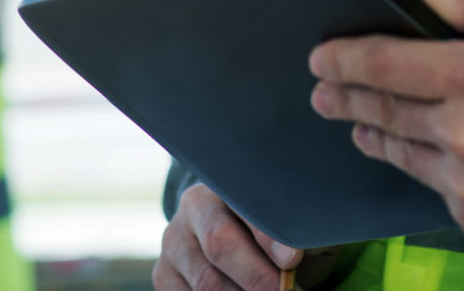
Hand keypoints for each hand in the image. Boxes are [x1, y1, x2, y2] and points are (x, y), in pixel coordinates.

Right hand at [154, 184, 341, 290]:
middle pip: (220, 245)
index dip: (269, 236)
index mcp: (230, 182)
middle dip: (256, 277)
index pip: (246, 205)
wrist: (239, 235)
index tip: (292, 258)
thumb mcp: (294, 219)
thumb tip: (296, 251)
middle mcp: (195, 206)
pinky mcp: (163, 275)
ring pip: (205, 281)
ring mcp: (174, 242)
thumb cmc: (277, 228)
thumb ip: (300, 227)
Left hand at [309, 0, 463, 263]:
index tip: (319, 57)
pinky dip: (430, 173)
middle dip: (344, 99)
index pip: (381, 64)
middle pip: (382, 114)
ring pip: (405, 159)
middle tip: (321, 92)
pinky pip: (441, 197)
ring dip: (375, 137)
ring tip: (360, 126)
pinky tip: (430, 161)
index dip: (341, 58)